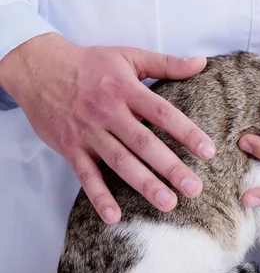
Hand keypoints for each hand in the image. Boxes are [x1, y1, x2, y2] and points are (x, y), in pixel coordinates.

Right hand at [0, 33, 213, 223]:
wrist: (38, 68)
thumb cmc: (90, 64)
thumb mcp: (129, 56)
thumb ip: (167, 63)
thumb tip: (202, 62)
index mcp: (127, 90)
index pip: (163, 113)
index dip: (186, 132)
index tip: (208, 152)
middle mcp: (109, 113)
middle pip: (144, 144)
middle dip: (170, 167)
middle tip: (194, 188)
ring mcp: (89, 133)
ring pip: (120, 162)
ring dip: (144, 185)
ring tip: (168, 203)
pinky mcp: (71, 149)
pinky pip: (86, 176)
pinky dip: (99, 197)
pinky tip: (115, 217)